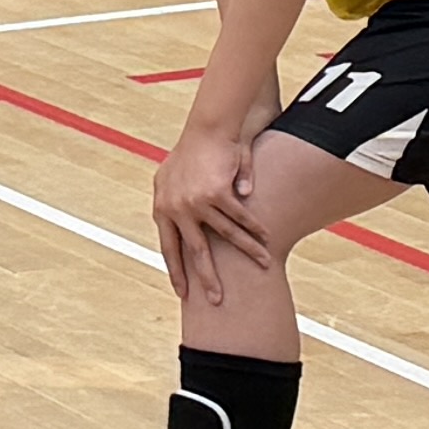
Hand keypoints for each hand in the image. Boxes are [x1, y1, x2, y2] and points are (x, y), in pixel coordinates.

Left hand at [151, 119, 270, 301]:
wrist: (205, 129)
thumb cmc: (190, 152)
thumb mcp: (172, 178)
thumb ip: (178, 204)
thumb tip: (184, 228)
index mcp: (163, 209)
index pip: (169, 248)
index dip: (177, 271)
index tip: (184, 293)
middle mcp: (177, 210)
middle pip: (195, 251)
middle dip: (208, 277)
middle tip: (217, 300)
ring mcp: (196, 203)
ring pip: (225, 236)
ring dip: (246, 252)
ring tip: (260, 267)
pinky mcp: (217, 193)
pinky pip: (239, 218)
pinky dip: (254, 229)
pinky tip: (266, 241)